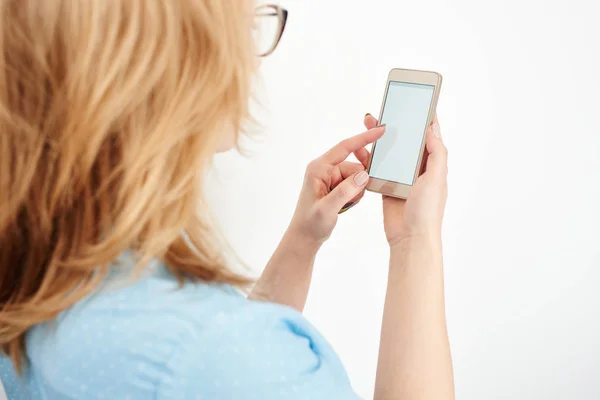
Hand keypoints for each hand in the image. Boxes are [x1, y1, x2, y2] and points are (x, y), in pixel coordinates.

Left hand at [288, 125, 385, 246]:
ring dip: (357, 191)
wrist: (304, 237)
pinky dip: (355, 194)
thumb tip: (363, 175)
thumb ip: (345, 191)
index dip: (364, 139)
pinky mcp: (335, 186)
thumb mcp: (327, 209)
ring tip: (345, 205)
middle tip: (353, 198)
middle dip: (359, 181)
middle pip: (354, 166)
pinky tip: (346, 205)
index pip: (345, 147)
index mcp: (319, 168)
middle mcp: (324, 169)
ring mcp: (330, 177)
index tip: (381, 130)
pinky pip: (354, 184)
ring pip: (356, 176)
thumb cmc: (310, 223)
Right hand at [363, 113, 447, 245]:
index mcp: (432, 165)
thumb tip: (432, 129)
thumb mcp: (436, 178)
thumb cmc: (426, 211)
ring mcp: (401, 179)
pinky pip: (377, 170)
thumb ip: (436, 153)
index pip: (430, 136)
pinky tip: (361, 151)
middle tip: (385, 110)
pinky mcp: (386, 187)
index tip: (417, 102)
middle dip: (396, 126)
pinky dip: (369, 160)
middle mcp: (417, 170)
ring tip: (368, 125)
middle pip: (406, 142)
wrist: (410, 238)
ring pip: (390, 154)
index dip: (424, 119)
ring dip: (380, 141)